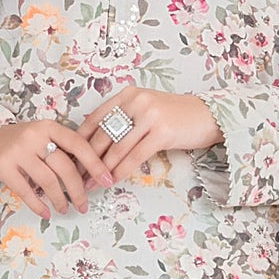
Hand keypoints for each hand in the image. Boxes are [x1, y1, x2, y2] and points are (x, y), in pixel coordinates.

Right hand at [0, 115, 114, 217]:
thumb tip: (89, 175)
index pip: (78, 144)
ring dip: (61, 199)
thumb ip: (61, 149)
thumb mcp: (41, 136)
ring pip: (48, 181)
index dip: (95, 163)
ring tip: (66, 209)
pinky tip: (47, 212)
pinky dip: (39, 205)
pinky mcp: (4, 168)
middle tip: (84, 205)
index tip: (107, 180)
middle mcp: (34, 137)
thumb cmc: (19, 142)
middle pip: (65, 167)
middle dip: (78, 190)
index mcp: (48, 127)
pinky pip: (27, 191)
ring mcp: (18, 152)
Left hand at [79, 86, 221, 177]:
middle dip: (87, 158)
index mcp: (127, 95)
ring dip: (102, 169)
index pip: (95, 118)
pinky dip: (121, 171)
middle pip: (103, 134)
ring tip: (91, 184)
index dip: (79, 140)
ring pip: (117, 147)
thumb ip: (123, 119)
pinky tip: (113, 181)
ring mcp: (149, 115)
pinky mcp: (161, 132)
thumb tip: (95, 142)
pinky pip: (134, 156)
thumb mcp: (146, 110)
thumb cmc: (176, 117)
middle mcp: (136, 101)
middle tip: (75, 176)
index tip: (69, 157)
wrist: (209, 116)